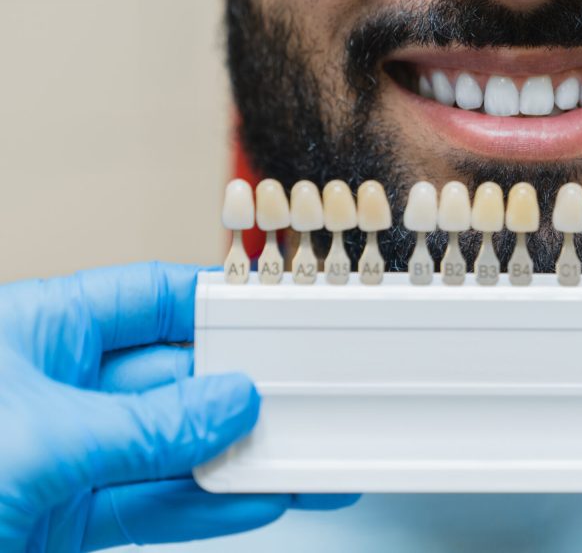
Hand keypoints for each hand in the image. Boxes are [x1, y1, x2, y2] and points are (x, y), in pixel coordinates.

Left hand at [0, 262, 357, 551]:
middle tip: (310, 397)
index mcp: (38, 330)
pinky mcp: (67, 520)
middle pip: (176, 376)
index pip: (152, 298)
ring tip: (304, 455)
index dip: (220, 303)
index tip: (282, 317)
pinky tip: (258, 498)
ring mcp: (67, 458)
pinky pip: (156, 503)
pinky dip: (209, 506)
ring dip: (240, 455)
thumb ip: (145, 428)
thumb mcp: (36, 441)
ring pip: (175, 446)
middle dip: (243, 390)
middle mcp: (58, 387)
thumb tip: (230, 403)